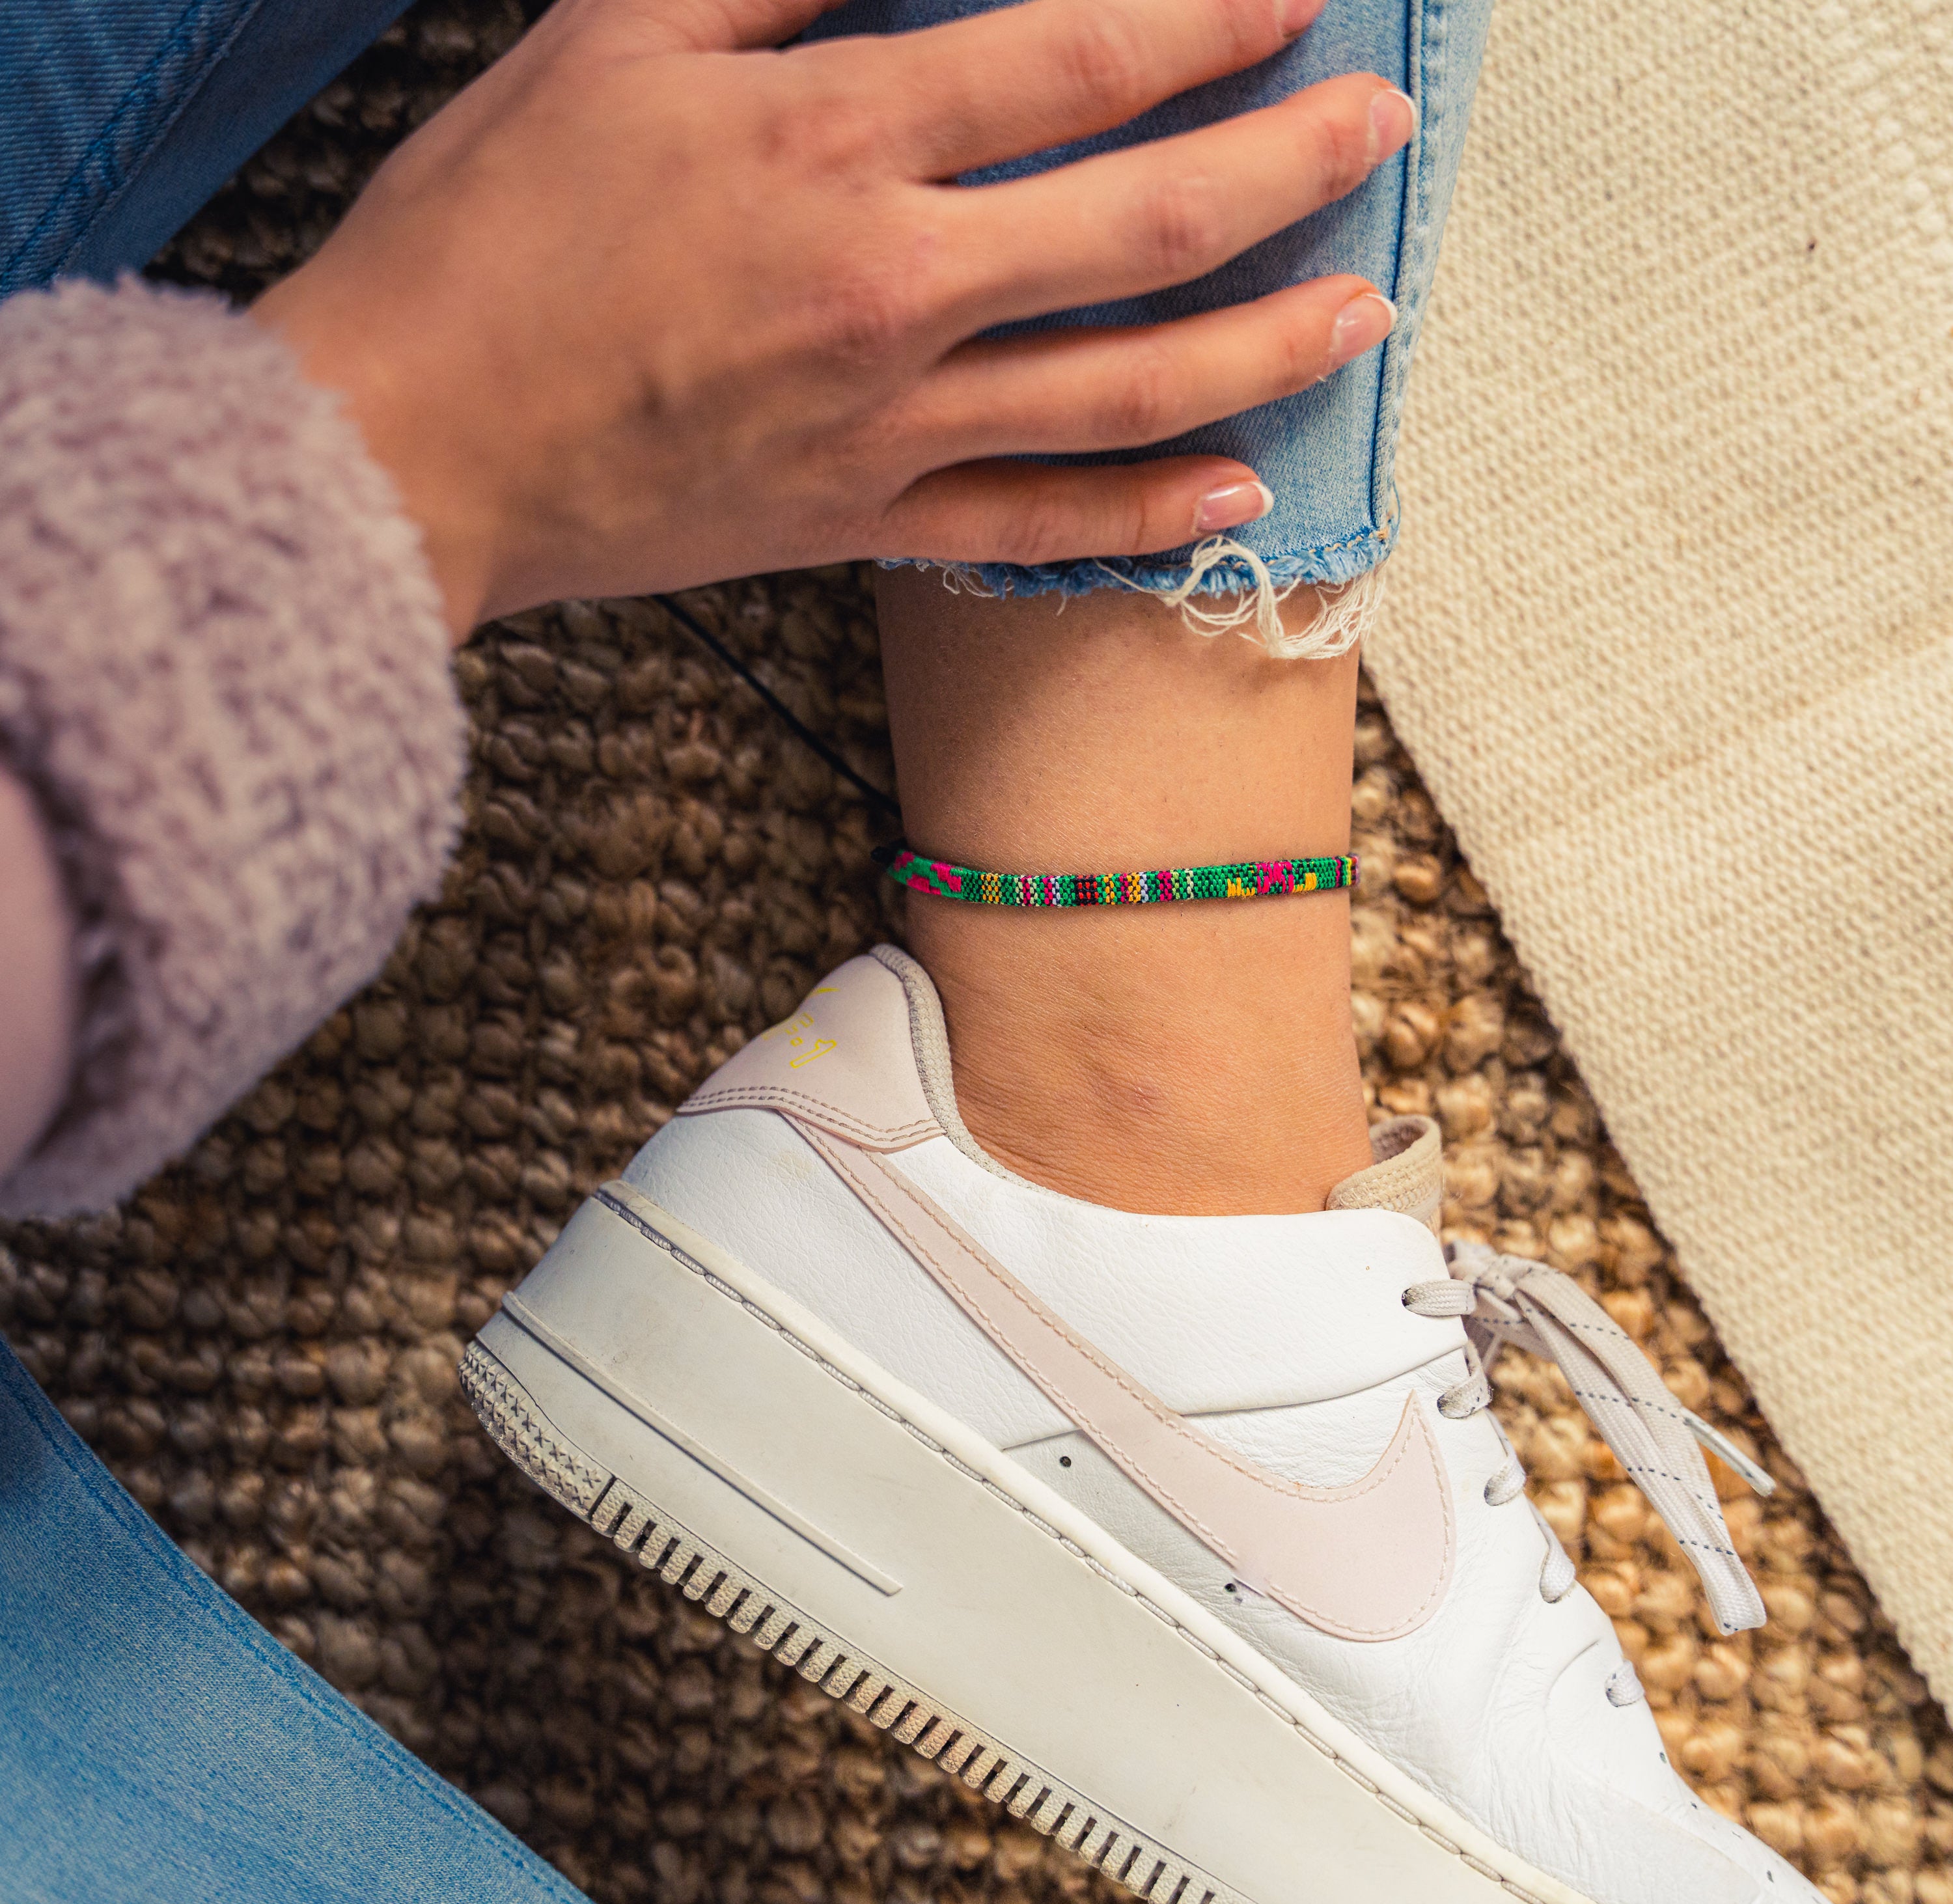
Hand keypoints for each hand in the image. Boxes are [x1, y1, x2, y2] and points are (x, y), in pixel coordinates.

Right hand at [252, 0, 1412, 636]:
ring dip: (1263, 347)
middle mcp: (890, 286)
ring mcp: (888, 424)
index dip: (1202, 14)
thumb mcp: (610, 43)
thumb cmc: (487, 239)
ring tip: (1365, 315)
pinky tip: (1237, 495)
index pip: (1069, 58)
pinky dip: (1143, 514)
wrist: (412, 448)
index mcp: (828, 140)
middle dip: (1282, 167)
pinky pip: (1036, 525)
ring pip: (1121, 387)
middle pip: (1137, 222)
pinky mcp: (862, 524)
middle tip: (1375, 136)